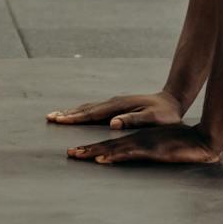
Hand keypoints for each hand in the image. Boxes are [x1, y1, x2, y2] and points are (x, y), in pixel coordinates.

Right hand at [46, 90, 182, 129]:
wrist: (172, 100)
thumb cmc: (164, 114)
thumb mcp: (152, 118)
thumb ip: (132, 120)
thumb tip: (112, 123)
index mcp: (118, 107)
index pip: (92, 114)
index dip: (74, 118)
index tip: (59, 120)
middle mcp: (113, 103)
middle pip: (85, 109)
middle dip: (67, 114)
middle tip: (49, 117)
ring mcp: (114, 103)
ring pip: (88, 108)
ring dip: (72, 112)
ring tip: (58, 115)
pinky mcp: (117, 106)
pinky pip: (94, 109)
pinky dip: (82, 112)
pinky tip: (79, 115)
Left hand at [66, 124, 221, 165]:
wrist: (204, 140)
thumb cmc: (186, 145)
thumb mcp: (163, 150)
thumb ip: (150, 154)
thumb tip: (139, 160)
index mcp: (138, 140)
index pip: (112, 144)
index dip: (93, 148)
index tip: (77, 151)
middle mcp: (137, 140)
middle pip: (107, 145)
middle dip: (86, 149)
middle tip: (68, 153)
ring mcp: (143, 144)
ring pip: (113, 148)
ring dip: (93, 152)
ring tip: (76, 154)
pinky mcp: (151, 150)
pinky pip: (128, 154)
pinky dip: (113, 156)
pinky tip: (102, 159)